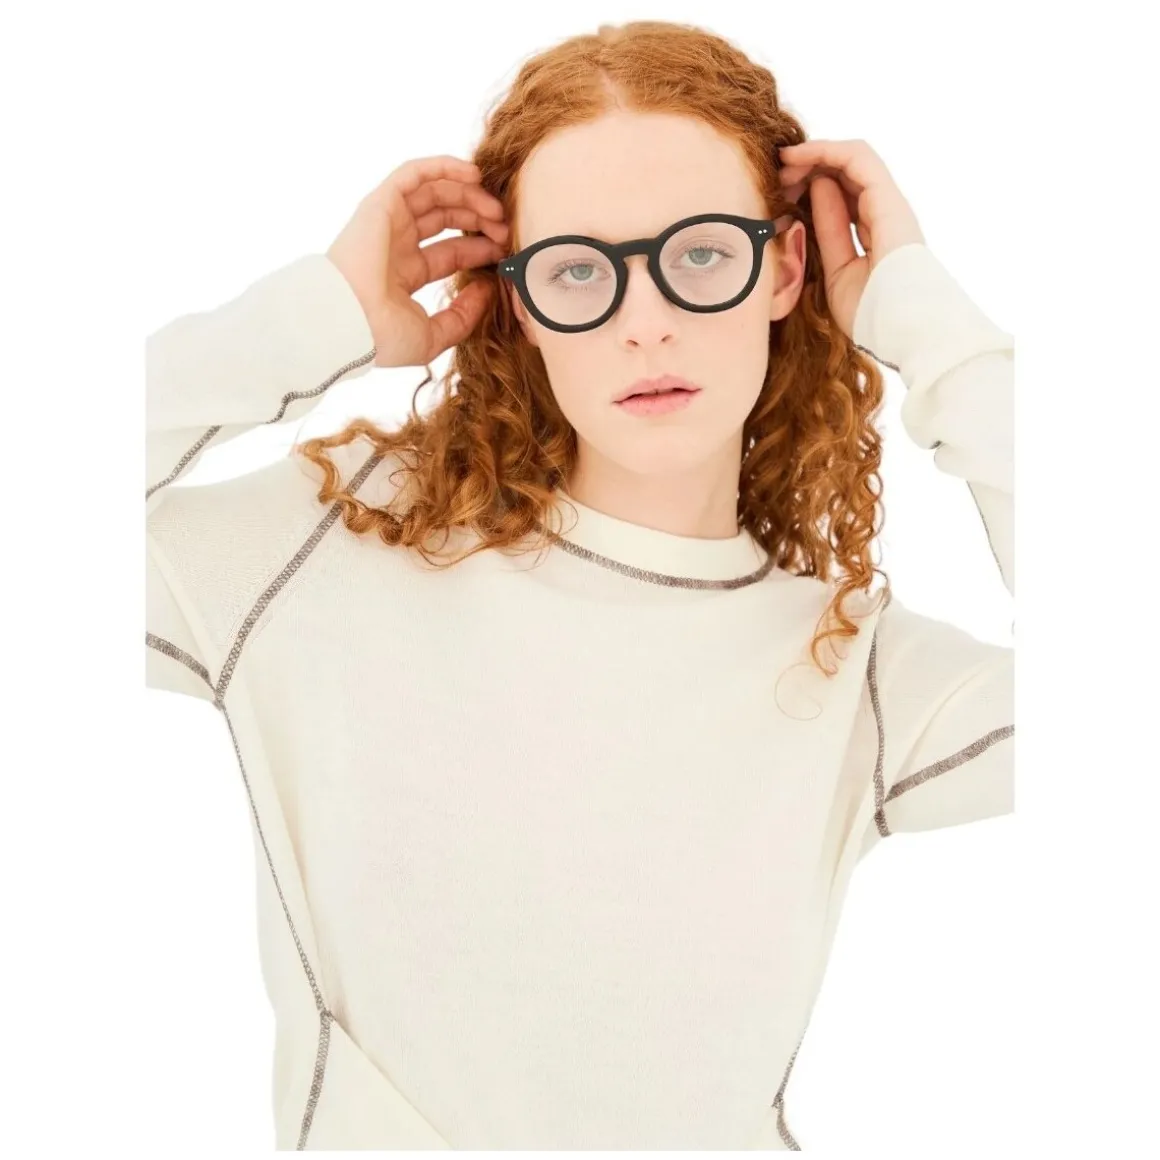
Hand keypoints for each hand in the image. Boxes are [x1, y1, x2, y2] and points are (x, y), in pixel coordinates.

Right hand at [326, 155, 508, 367]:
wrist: (349, 323)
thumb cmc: (381, 336)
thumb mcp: (432, 335)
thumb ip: (462, 317)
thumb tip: (487, 292)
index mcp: (404, 273)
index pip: (451, 252)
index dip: (480, 249)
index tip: (505, 253)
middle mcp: (395, 244)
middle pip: (446, 218)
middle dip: (479, 219)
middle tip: (506, 228)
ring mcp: (387, 222)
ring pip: (435, 193)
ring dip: (469, 194)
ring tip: (496, 209)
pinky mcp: (381, 203)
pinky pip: (415, 173)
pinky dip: (444, 167)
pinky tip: (474, 173)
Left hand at [777, 139, 924, 338]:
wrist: (899, 326)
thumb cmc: (871, 311)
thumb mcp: (836, 270)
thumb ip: (827, 232)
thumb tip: (813, 193)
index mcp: (875, 233)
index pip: (842, 197)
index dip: (809, 189)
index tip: (777, 193)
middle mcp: (885, 213)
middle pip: (845, 175)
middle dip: (808, 169)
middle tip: (775, 174)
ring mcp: (889, 203)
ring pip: (851, 159)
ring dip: (812, 156)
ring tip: (782, 162)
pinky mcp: (888, 197)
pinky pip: (857, 158)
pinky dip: (825, 151)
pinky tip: (798, 156)